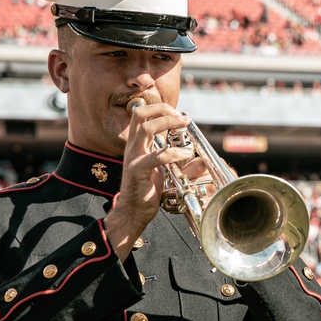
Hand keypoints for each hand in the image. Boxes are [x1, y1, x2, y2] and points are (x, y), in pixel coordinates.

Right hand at [104, 102, 191, 259]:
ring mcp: (133, 157)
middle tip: (182, 117)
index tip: (179, 114)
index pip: (141, 114)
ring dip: (168, 122)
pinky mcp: (137, 171)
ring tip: (185, 125)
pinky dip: (173, 152)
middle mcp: (132, 147)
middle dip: (162, 109)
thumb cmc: (147, 190)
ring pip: (146, 128)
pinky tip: (186, 155)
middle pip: (140, 114)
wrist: (134, 212)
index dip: (160, 109)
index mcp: (136, 144)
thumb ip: (167, 153)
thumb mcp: (159, 166)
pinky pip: (156, 156)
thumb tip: (188, 148)